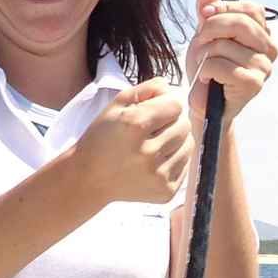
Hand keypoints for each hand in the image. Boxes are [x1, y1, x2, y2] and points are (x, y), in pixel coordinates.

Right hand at [70, 77, 191, 205]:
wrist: (88, 179)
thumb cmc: (101, 139)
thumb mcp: (115, 106)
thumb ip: (145, 89)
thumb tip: (169, 86)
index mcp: (135, 126)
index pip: (175, 105)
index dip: (165, 104)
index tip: (153, 111)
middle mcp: (148, 152)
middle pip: (184, 125)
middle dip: (171, 122)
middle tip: (152, 129)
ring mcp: (158, 175)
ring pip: (188, 145)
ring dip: (175, 141)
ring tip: (154, 145)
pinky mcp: (166, 191)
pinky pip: (185, 165)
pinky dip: (174, 160)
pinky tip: (154, 162)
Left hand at [184, 0, 277, 129]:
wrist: (204, 107)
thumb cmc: (208, 71)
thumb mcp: (205, 37)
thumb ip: (208, 14)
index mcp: (263, 35)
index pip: (251, 9)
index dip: (225, 7)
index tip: (204, 14)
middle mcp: (269, 50)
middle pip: (240, 23)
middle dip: (210, 29)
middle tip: (200, 44)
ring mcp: (264, 67)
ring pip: (225, 45)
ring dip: (203, 54)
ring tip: (203, 66)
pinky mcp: (253, 84)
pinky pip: (220, 65)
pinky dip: (205, 70)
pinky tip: (206, 79)